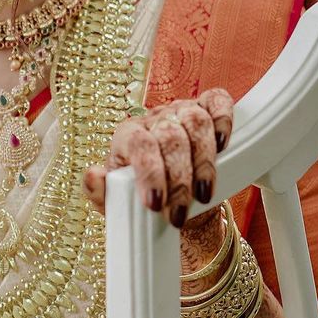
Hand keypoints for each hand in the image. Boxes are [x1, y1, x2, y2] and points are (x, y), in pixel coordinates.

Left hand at [81, 88, 234, 231]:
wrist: (171, 193)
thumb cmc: (139, 193)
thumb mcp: (115, 199)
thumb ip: (99, 191)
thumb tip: (94, 175)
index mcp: (128, 135)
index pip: (139, 144)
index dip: (149, 173)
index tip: (154, 204)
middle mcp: (156, 119)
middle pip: (171, 137)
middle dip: (178, 180)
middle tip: (177, 214)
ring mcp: (183, 111)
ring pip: (197, 122)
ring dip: (204, 161)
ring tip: (203, 196)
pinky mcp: (207, 109)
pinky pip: (218, 103)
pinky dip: (224, 119)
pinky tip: (224, 144)